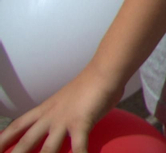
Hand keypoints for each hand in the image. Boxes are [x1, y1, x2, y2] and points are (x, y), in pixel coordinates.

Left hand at [0, 65, 120, 152]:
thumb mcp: (71, 99)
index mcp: (46, 109)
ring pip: (47, 149)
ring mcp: (64, 121)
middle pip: (26, 140)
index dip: (3, 138)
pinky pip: (78, 146)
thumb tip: (73, 119)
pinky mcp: (81, 123)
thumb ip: (67, 112)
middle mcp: (50, 116)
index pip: (18, 125)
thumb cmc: (93, 82)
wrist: (104, 71)